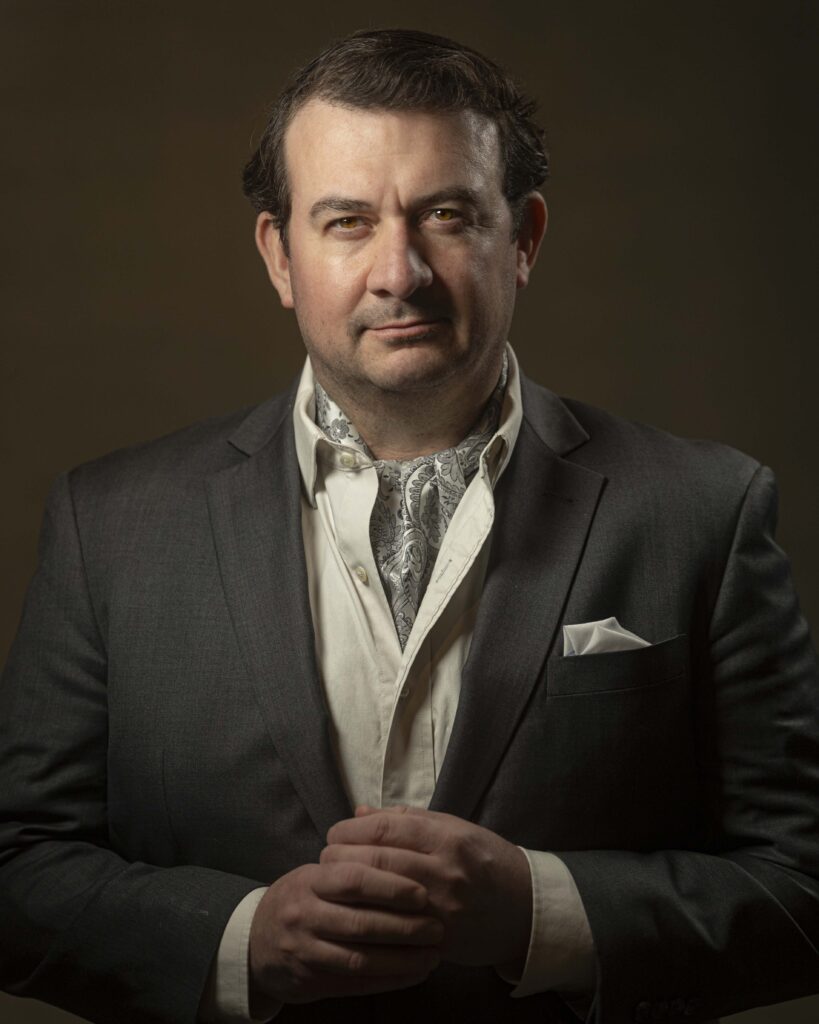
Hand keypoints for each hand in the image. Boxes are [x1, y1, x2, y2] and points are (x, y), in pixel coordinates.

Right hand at [248, 861, 442, 1012]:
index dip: (390, 886)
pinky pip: (356, 983)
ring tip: (433, 954)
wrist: (255, 942)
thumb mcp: (316, 871)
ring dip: (402, 959)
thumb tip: (392, 828)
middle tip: (437, 928)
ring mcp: (306, 951)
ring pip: (360, 958)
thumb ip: (353, 856)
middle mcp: (306, 915)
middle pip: (360, 923)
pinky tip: (415, 973)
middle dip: (404, 927)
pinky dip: (390, 980)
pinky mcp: (311, 981)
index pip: (353, 879)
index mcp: (311, 880)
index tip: (422, 893)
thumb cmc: (301, 898)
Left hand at [322, 806, 531, 969]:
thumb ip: (408, 819)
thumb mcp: (456, 828)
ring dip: (348, 888)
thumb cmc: (486, 862)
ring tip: (332, 882)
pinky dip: (367, 918)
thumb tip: (360, 813)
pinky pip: (394, 927)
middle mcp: (446, 871)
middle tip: (325, 857)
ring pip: (381, 895)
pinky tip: (351, 912)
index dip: (352, 829)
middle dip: (342, 858)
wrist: (524, 910)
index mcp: (448, 838)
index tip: (335, 832)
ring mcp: (442, 908)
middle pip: (378, 861)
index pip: (387, 828)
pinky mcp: (439, 939)